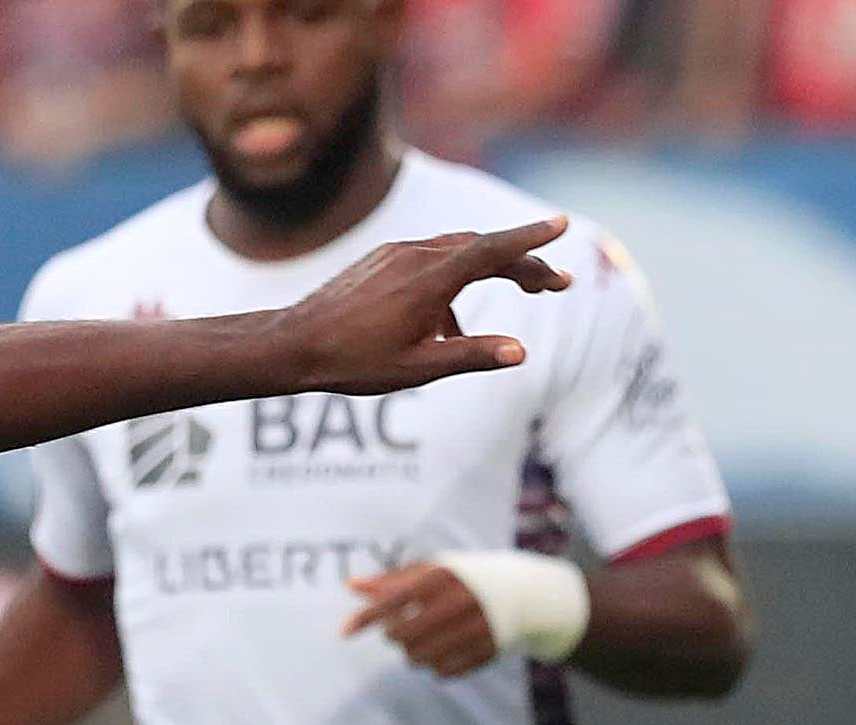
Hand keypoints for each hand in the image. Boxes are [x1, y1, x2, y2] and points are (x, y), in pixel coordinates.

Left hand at [271, 220, 569, 397]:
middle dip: (524, 262)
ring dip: (491, 268)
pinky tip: (449, 325)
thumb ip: (470, 356)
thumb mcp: (417, 368)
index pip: (494, 249)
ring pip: (458, 251)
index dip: (532, 238)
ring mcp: (397, 253)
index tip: (563, 224)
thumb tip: (519, 351)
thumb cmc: (352, 362)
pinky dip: (453, 281)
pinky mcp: (382, 259)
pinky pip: (430, 261)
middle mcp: (417, 255)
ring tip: (519, 294)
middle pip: (484, 248)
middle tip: (556, 283)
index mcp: (432, 279)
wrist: (292, 344)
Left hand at [341, 564, 501, 678]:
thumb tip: (352, 586)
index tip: (344, 631)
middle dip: (394, 635)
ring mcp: (474, 628)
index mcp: (442, 577)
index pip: (392, 602)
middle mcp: (457, 602)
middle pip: (401, 636)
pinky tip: (446, 649)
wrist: (522, 593)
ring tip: (425, 639)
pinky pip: (442, 672)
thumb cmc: (465, 579)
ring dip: (413, 652)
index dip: (366, 618)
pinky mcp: (486, 651)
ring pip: (419, 658)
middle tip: (402, 629)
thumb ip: (392, 580)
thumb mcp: (433, 570)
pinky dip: (437, 664)